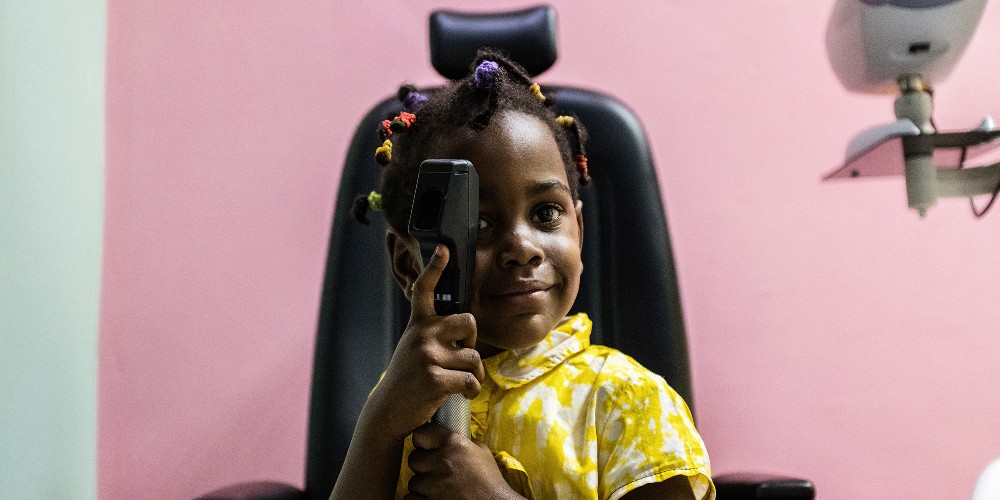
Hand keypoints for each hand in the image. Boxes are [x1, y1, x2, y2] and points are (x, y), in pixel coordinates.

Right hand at [368, 244, 484, 440]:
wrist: (388, 410)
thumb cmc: (409, 379)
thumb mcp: (414, 347)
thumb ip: (433, 333)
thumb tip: (464, 324)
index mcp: (417, 325)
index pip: (425, 289)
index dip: (434, 267)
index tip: (443, 248)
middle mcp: (421, 335)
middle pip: (469, 322)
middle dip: (472, 341)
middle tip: (461, 358)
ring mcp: (427, 356)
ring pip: (473, 357)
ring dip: (474, 374)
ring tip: (459, 383)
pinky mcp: (435, 379)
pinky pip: (471, 380)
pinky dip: (471, 390)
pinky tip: (462, 395)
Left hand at [405, 423, 521, 499]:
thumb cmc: (489, 479)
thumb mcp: (480, 451)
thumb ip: (461, 440)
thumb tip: (445, 434)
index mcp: (453, 443)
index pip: (420, 434)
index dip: (422, 441)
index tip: (426, 446)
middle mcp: (442, 461)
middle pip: (413, 459)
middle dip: (422, 466)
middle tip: (434, 471)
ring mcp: (434, 484)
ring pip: (413, 482)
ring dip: (422, 486)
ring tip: (438, 488)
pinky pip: (410, 498)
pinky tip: (432, 498)